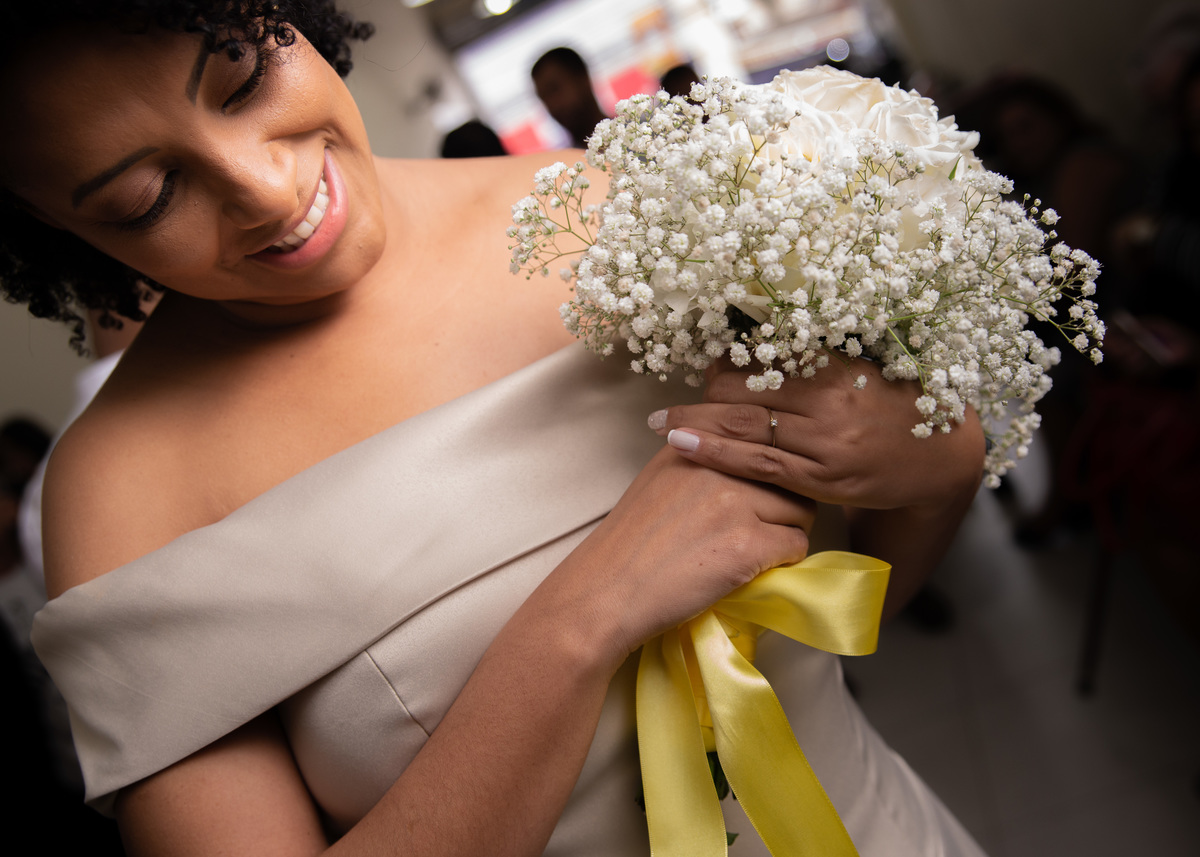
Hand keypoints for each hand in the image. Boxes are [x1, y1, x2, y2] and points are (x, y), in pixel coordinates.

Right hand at [559, 446, 814, 663]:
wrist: (604, 593)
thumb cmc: (628, 546)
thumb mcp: (659, 479)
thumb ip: (700, 458)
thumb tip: (746, 455)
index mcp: (695, 443)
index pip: (762, 435)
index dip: (772, 465)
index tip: (765, 486)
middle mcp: (717, 463)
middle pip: (788, 474)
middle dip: (784, 500)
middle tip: (762, 526)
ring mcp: (734, 501)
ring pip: (801, 509)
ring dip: (788, 530)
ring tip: (758, 549)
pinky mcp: (747, 544)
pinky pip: (796, 545)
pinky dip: (784, 561)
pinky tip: (754, 569)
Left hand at [648, 357, 984, 512]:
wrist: (941, 461)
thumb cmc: (895, 409)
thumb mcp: (862, 370)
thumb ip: (815, 355)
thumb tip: (755, 334)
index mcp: (836, 366)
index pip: (763, 356)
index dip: (726, 361)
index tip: (705, 365)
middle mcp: (830, 402)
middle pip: (745, 390)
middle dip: (705, 394)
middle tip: (676, 401)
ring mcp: (825, 443)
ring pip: (744, 425)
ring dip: (694, 422)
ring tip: (659, 423)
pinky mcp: (822, 480)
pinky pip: (757, 463)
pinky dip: (714, 452)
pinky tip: (681, 445)